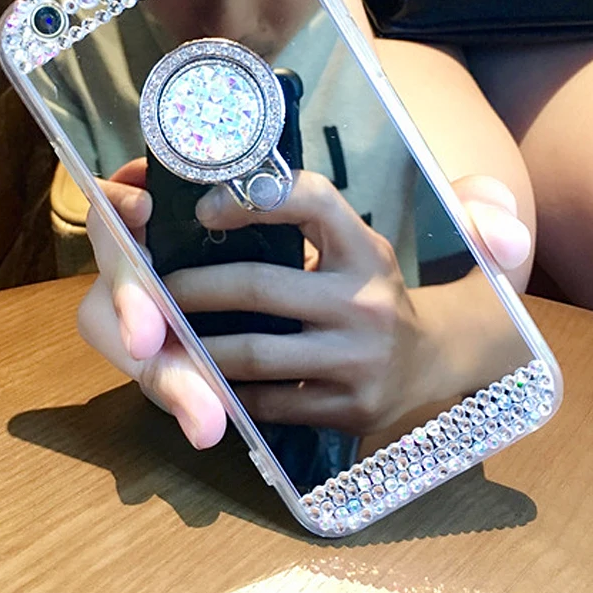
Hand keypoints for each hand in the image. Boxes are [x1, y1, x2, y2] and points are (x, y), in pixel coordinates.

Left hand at [78, 166, 530, 445]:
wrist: (436, 365)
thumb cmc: (382, 295)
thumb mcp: (377, 241)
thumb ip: (344, 207)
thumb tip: (357, 184)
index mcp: (366, 249)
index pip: (307, 200)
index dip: (249, 198)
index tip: (203, 208)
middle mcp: (364, 301)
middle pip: (258, 287)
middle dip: (193, 286)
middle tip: (156, 287)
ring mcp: (356, 361)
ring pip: (251, 353)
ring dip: (198, 344)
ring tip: (167, 334)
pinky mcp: (347, 409)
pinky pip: (268, 400)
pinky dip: (230, 389)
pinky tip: (208, 376)